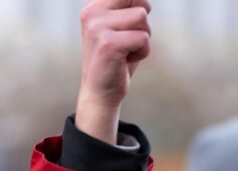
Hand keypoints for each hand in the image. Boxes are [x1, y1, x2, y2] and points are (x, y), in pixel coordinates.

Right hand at [76, 0, 151, 143]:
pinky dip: (142, 52)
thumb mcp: (121, 28)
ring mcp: (98, 27)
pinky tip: (126, 61)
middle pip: (138, 0)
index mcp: (93, 6)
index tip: (130, 26)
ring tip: (126, 51)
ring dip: (142, 38)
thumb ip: (130, 8)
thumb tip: (146, 1)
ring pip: (142, 18)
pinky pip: (143, 38)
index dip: (139, 6)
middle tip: (129, 40)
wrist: (101, 93)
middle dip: (142, 21)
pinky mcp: (109, 44)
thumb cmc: (116, 60)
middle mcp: (92, 13)